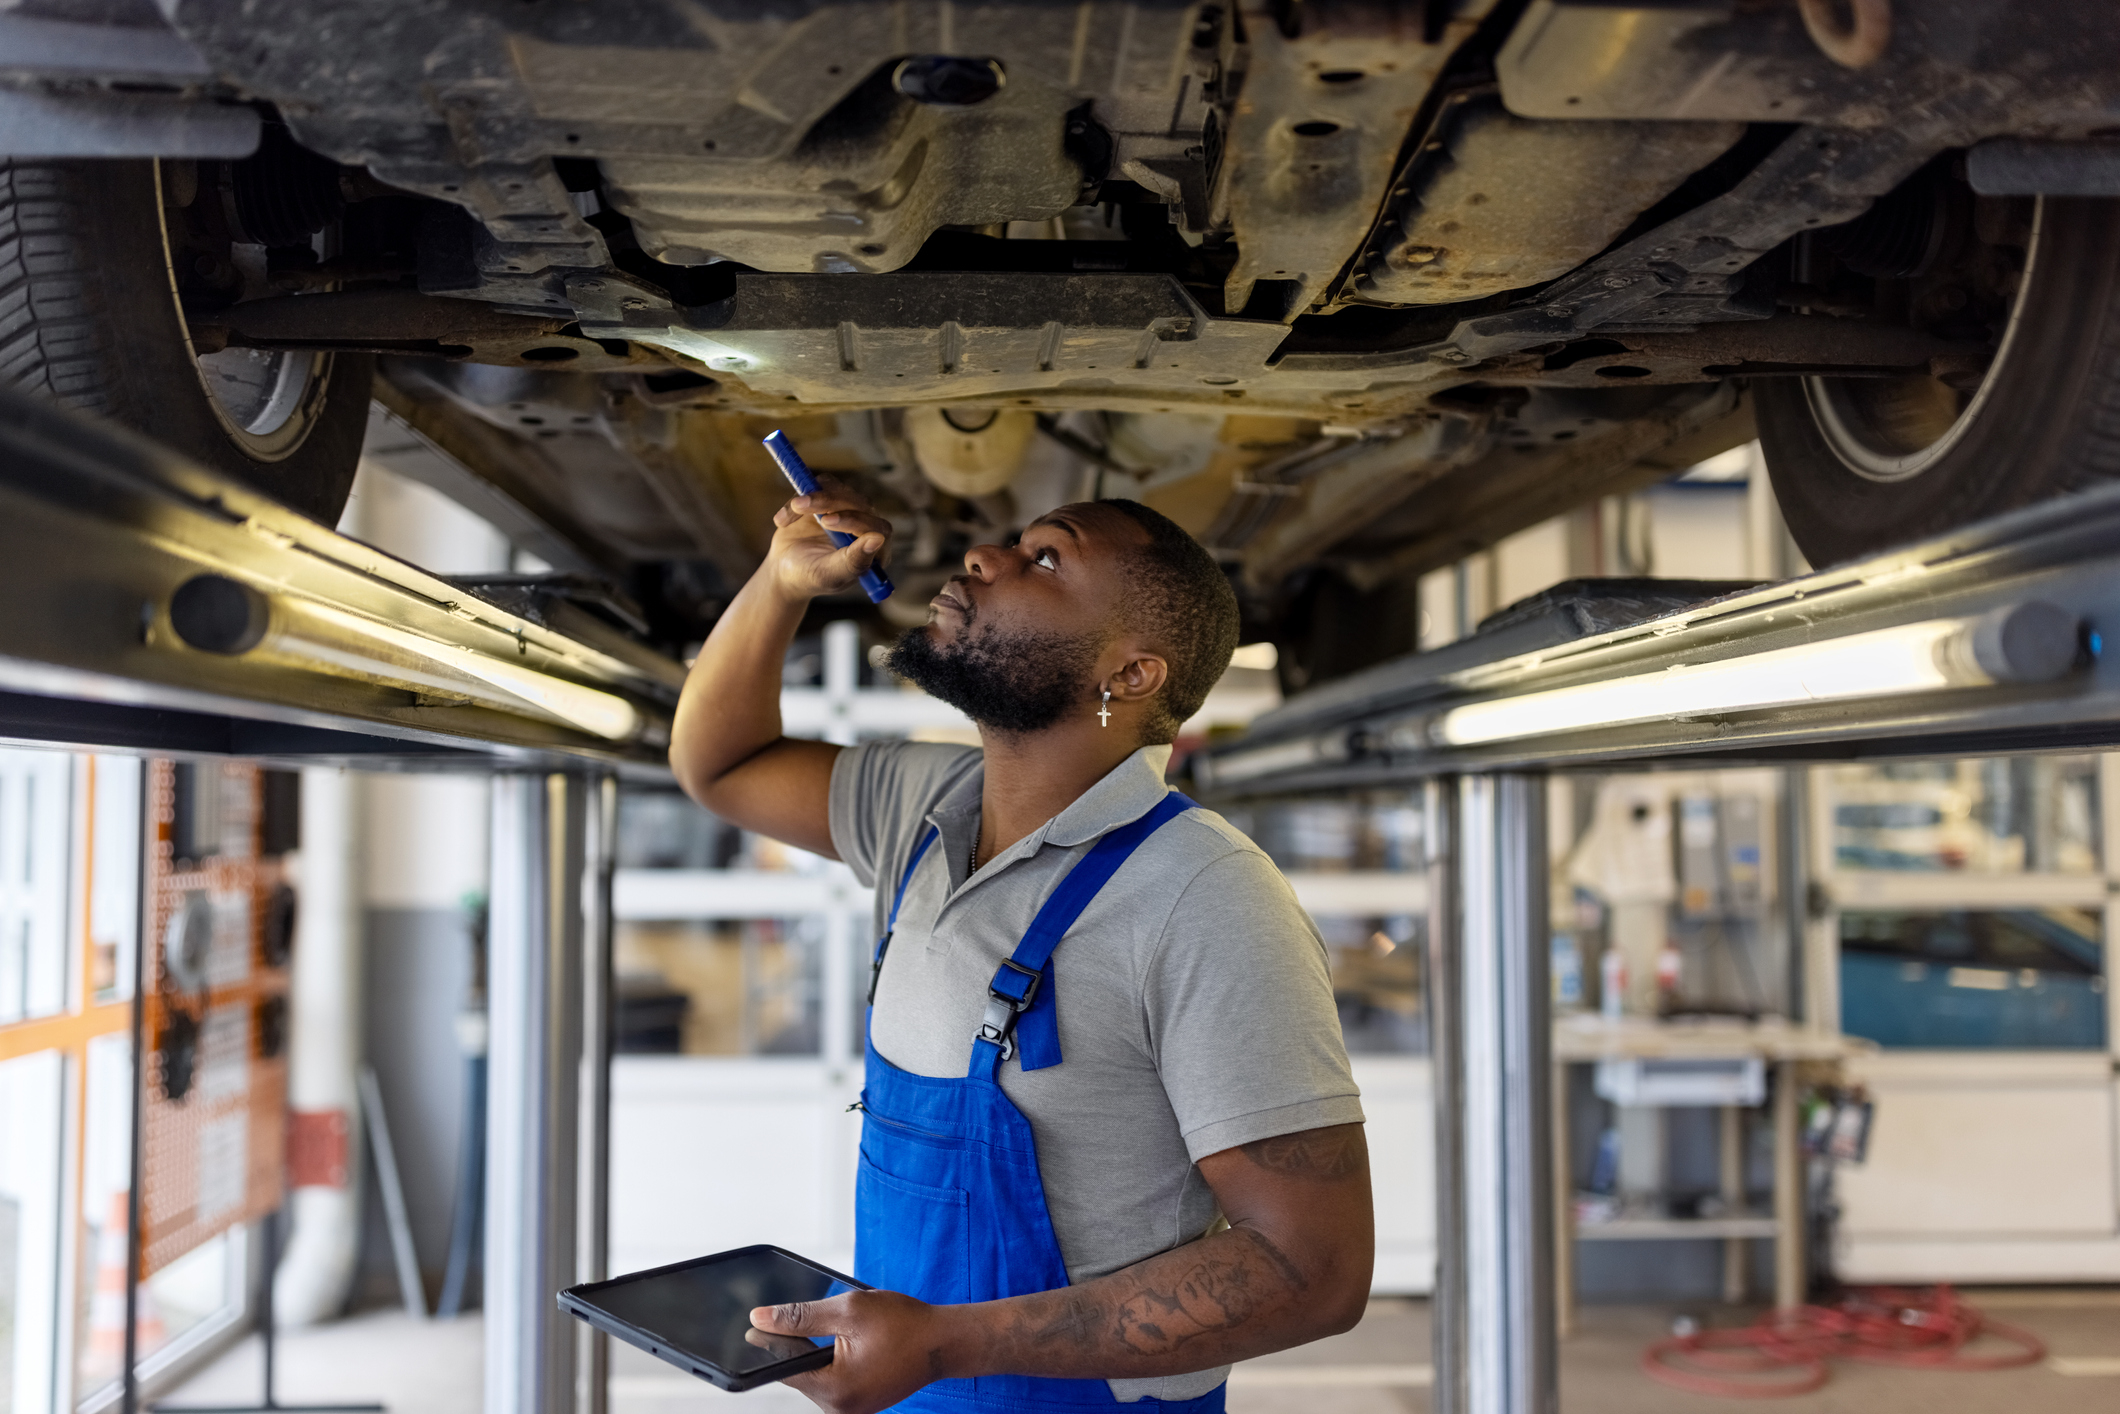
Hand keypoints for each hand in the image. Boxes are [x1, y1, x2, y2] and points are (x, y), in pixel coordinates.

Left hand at [749, 1289, 959, 1413]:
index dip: (770, 1342)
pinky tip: (856, 1343)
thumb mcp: (849, 1310)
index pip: (784, 1368)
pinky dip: (836, 1361)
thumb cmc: (905, 1324)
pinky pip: (835, 1381)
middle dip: (802, 1345)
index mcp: (834, 1390)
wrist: (944, 1342)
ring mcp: (851, 1410)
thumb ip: (801, 1316)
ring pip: (817, 1376)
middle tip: (825, 1320)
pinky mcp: (860, 1404)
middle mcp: (840, 1409)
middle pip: (800, 1374)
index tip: (755, 1326)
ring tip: (851, 1333)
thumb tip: (761, 1318)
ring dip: (821, 1352)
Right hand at [766, 481, 891, 604]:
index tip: (827, 521)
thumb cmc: (811, 578)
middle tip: (802, 506)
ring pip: (839, 489)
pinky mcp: (831, 497)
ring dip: (814, 496)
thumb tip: (877, 539)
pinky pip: (820, 485)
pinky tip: (783, 521)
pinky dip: (799, 499)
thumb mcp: (829, 575)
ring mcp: (849, 509)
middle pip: (859, 503)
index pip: (878, 529)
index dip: (855, 521)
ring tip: (793, 509)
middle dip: (829, 501)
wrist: (786, 569)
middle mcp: (866, 527)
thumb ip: (853, 560)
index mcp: (875, 551)